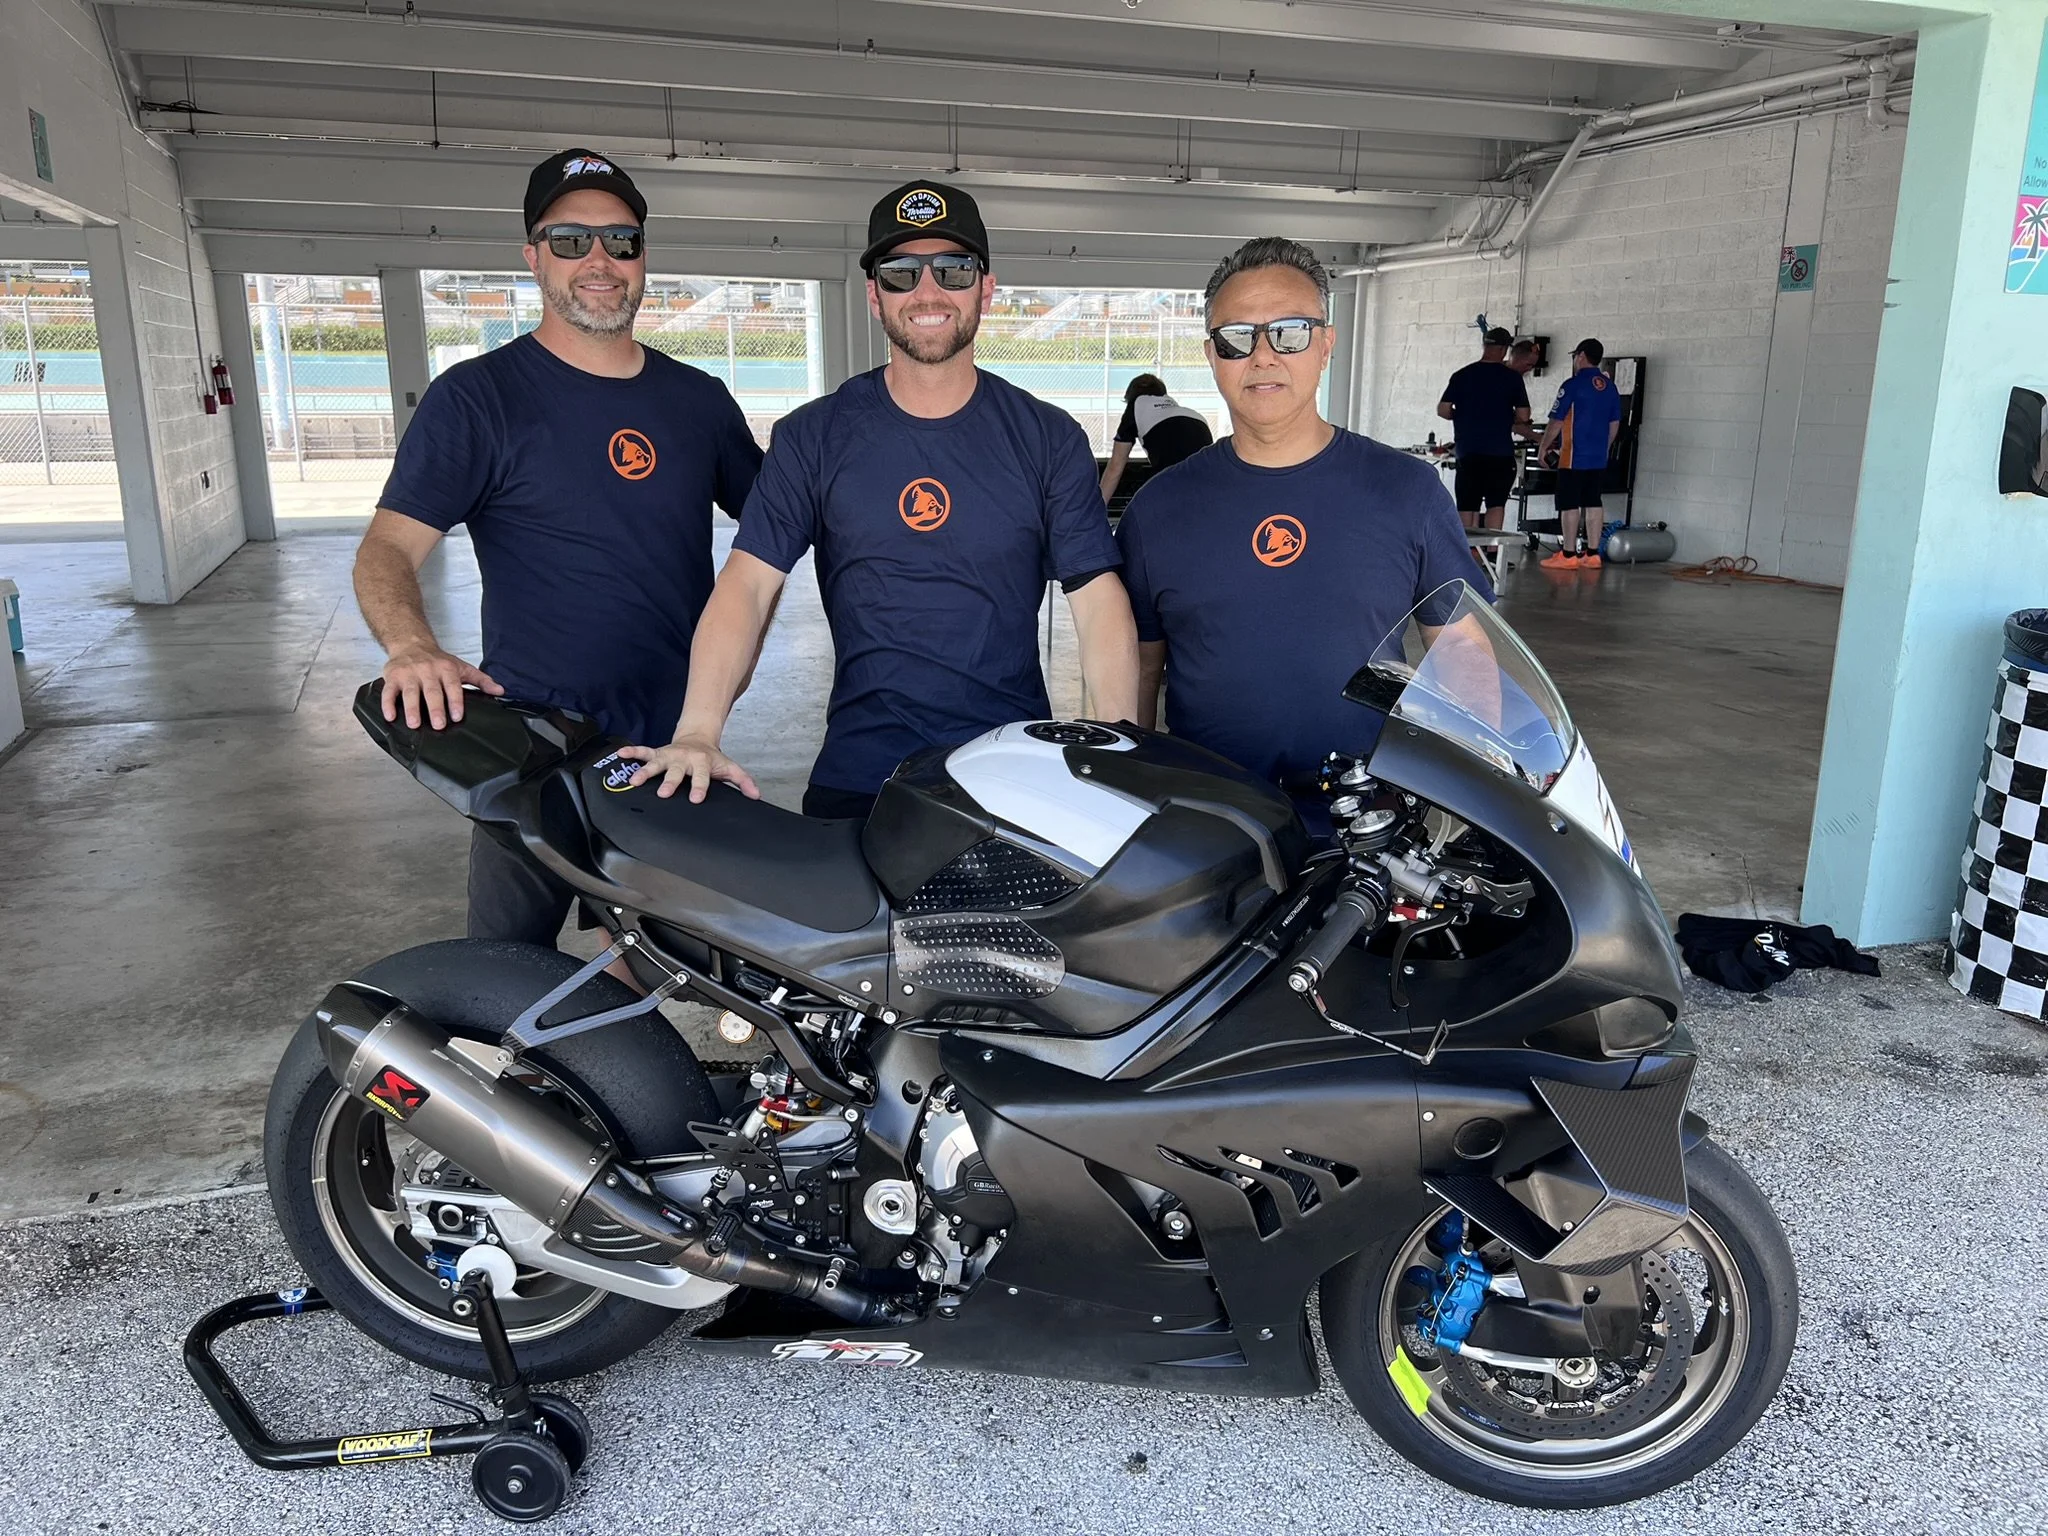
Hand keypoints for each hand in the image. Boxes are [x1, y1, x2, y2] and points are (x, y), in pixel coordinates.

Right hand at [381, 645, 501, 729]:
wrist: (411, 642)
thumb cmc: (438, 660)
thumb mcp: (461, 667)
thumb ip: (481, 680)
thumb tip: (500, 691)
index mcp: (446, 669)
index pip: (452, 686)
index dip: (455, 701)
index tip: (457, 716)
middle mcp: (427, 670)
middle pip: (432, 691)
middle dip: (435, 708)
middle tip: (439, 724)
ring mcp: (409, 674)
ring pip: (410, 692)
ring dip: (412, 708)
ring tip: (414, 724)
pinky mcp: (392, 676)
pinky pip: (388, 691)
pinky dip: (387, 703)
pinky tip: (390, 716)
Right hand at [617, 734, 759, 802]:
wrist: (699, 738)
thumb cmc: (713, 758)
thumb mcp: (730, 767)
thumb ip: (743, 781)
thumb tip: (756, 796)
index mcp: (703, 763)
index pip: (702, 777)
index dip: (700, 787)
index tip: (696, 799)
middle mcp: (684, 759)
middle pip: (676, 772)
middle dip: (670, 782)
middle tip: (663, 793)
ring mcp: (669, 756)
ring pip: (656, 763)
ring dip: (645, 771)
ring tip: (635, 781)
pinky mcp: (658, 752)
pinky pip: (644, 751)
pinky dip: (632, 752)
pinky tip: (621, 755)